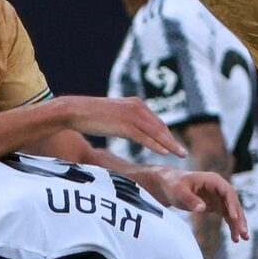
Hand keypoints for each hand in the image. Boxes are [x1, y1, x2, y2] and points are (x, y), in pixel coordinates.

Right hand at [59, 94, 188, 158]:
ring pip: (156, 132)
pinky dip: (155, 145)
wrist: (74, 110)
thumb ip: (125, 121)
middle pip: (160, 127)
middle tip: (183, 153)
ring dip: (169, 144)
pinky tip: (164, 152)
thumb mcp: (113, 116)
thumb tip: (131, 131)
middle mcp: (137, 107)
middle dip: (172, 140)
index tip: (174, 145)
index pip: (156, 121)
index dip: (166, 135)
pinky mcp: (123, 124)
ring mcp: (131, 115)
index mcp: (135, 104)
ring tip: (180, 155)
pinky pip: (144, 137)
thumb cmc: (90, 115)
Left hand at [129, 166, 249, 240]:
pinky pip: (228, 217)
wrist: (169, 186)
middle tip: (243, 232)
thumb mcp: (179, 191)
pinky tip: (235, 238)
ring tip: (243, 238)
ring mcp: (219, 197)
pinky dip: (232, 226)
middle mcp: (220, 188)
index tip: (233, 217)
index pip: (228, 192)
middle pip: (234, 203)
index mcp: (213, 180)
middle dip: (239, 218)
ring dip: (238, 224)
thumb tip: (202, 208)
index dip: (232, 204)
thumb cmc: (173, 185)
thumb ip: (190, 199)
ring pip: (233, 211)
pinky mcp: (217, 206)